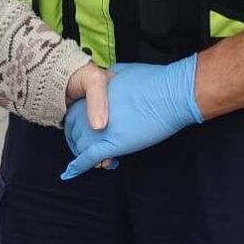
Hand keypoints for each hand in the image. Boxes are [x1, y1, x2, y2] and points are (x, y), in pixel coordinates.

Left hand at [61, 54, 203, 179]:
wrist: (173, 93)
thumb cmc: (155, 81)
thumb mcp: (123, 70)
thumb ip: (110, 77)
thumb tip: (107, 79)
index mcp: (94, 94)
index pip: (75, 113)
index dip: (79, 124)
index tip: (84, 130)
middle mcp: (92, 111)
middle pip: (74, 130)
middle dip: (78, 141)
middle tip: (88, 148)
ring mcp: (101, 128)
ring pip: (80, 146)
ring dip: (83, 155)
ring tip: (95, 160)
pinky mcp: (112, 143)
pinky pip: (88, 158)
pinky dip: (78, 166)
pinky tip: (71, 173)